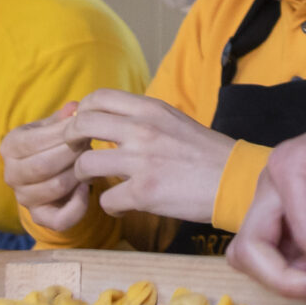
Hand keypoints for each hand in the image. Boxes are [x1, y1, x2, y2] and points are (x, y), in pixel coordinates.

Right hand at [2, 104, 93, 232]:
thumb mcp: (53, 126)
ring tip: (90, 162)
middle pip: (43, 166)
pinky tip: (87, 187)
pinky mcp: (40, 217)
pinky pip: (61, 219)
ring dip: (78, 174)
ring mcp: (23, 198)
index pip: (34, 141)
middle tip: (91, 145)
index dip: (63, 135)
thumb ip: (63, 118)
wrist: (49, 171)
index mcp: (10, 146)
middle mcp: (11, 174)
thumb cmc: (52, 143)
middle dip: (72, 154)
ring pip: (55, 187)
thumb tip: (75, 108)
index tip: (84, 128)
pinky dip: (79, 204)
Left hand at [68, 90, 235, 220]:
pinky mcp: (144, 193)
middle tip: (78, 154)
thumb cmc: (205, 152)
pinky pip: (106, 200)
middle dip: (70, 142)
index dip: (82, 113)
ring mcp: (141, 162)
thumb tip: (110, 120)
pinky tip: (122, 205)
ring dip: (84, 176)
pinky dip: (110, 206)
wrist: (234, 179)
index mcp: (150, 108)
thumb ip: (142, 117)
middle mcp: (142, 130)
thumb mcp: (173, 120)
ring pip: (85, 164)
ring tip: (96, 182)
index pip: (97, 98)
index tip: (83, 127)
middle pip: (81, 125)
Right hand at [229, 70, 305, 297]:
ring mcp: (281, 203)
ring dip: (287, 278)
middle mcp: (275, 185)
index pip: (300, 228)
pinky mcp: (296, 219)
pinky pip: (283, 255)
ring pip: (258, 256)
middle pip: (251, 247)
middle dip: (281, 278)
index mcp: (290, 165)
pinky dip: (300, 271)